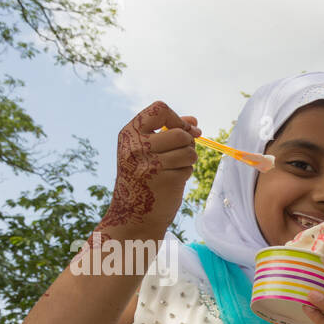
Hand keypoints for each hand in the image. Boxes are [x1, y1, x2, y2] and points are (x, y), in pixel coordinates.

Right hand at [97, 101, 200, 239]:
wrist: (134, 214)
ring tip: (175, 168)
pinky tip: (172, 180)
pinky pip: (188, 168)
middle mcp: (136, 147)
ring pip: (189, 151)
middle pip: (180, 133)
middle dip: (188, 143)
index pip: (159, 109)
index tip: (187, 130)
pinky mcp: (165, 180)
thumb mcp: (147, 150)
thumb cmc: (143, 178)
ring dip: (189, 160)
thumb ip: (168, 132)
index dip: (178, 119)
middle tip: (180, 155)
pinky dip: (186, 173)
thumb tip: (194, 121)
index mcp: (129, 134)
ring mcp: (150, 164)